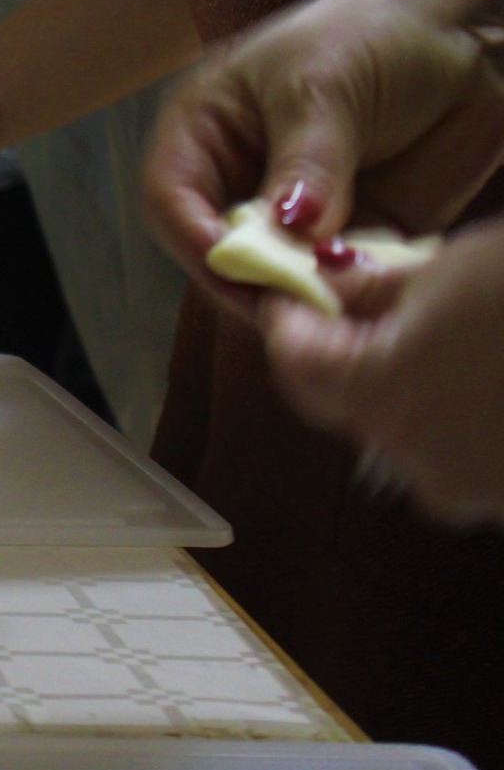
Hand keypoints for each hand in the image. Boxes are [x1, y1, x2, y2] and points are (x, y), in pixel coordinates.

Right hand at [143, 0, 503, 316]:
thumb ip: (305, 165)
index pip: (170, 197)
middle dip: (251, 277)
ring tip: (340, 295)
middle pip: (215, 250)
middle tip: (295, 299)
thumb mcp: (326, 88)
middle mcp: (238, 176)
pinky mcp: (347, 234)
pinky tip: (372, 286)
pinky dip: (349, 290)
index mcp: (205, 128)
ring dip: (303, 291)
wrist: (473, 29)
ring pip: (273, 275)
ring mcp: (293, 211)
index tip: (242, 269)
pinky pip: (335, 278)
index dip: (197, 237)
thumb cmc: (376, 31)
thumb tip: (289, 233)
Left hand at [262, 219, 503, 524]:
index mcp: (377, 393)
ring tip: (443, 336)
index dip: (288, 320)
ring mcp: (466, 486)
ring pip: (401, 430)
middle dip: (345, 353)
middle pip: (343, 403)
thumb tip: (328, 287)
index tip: (290, 292)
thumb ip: (371, 291)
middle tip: (359, 305)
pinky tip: (484, 373)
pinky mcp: (502, 498)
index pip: (294, 360)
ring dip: (404, 386)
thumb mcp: (449, 271)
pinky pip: (457, 451)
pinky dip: (457, 414)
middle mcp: (411, 456)